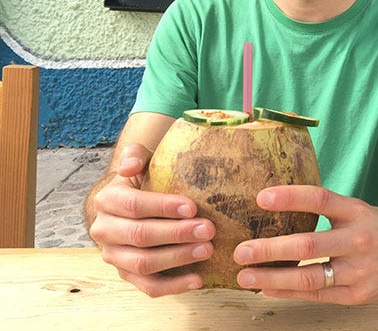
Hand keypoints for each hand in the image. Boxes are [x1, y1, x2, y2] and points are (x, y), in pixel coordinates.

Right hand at [88, 143, 215, 296]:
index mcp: (107, 200)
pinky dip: (174, 286)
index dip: (163, 207)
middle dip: (177, 234)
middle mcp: (105, 230)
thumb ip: (135, 155)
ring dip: (178, 258)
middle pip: (140, 235)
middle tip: (208, 230)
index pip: (134, 205)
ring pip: (143, 263)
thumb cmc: (142, 180)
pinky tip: (199, 279)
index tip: (192, 207)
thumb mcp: (138, 161)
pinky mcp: (127, 275)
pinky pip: (148, 286)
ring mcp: (114, 256)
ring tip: (208, 250)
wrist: (128, 205)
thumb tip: (130, 165)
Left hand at [233, 185, 377, 304]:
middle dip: (271, 249)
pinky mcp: (357, 295)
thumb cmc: (375, 227)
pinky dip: (288, 292)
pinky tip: (268, 288)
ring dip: (272, 277)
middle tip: (241, 250)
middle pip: (309, 244)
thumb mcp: (355, 208)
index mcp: (356, 211)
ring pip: (310, 277)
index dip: (291, 197)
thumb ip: (324, 208)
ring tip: (246, 275)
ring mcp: (359, 270)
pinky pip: (317, 295)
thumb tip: (274, 203)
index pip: (321, 199)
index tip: (261, 198)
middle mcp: (359, 239)